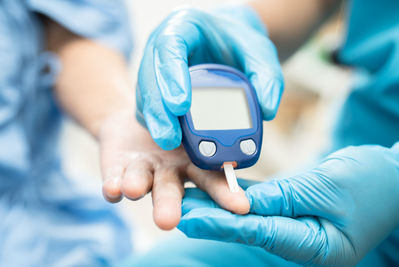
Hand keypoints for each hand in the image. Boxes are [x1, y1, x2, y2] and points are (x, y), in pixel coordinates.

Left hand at [98, 109, 249, 229]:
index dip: (226, 192)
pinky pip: (114, 175)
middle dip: (174, 205)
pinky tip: (113, 189)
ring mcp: (145, 169)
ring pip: (144, 182)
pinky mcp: (118, 165)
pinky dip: (114, 183)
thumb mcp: (203, 114)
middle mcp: (172, 171)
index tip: (241, 205)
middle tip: (174, 219)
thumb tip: (267, 107)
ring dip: (140, 188)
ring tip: (136, 190)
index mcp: (196, 161)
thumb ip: (225, 115)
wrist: (139, 113)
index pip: (213, 179)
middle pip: (174, 190)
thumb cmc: (179, 117)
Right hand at [136, 6, 283, 149]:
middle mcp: (163, 47)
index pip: (169, 47)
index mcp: (184, 27)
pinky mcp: (157, 89)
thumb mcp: (259, 51)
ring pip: (145, 95)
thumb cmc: (238, 43)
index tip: (181, 105)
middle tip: (170, 137)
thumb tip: (267, 110)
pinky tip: (171, 137)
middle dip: (158, 109)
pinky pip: (149, 107)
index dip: (171, 76)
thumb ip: (267, 76)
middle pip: (149, 76)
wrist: (227, 43)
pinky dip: (158, 124)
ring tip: (170, 142)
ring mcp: (156, 68)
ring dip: (155, 121)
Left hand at [178, 144, 398, 264]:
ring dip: (221, 206)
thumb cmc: (372, 182)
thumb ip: (284, 197)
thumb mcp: (327, 187)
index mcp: (317, 246)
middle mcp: (302, 241)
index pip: (260, 233)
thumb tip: (242, 203)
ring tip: (188, 199)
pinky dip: (240, 195)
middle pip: (250, 227)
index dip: (223, 225)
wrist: (393, 175)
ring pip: (252, 215)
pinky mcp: (295, 208)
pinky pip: (263, 202)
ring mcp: (298, 226)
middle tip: (178, 212)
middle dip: (213, 219)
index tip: (190, 220)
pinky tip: (217, 187)